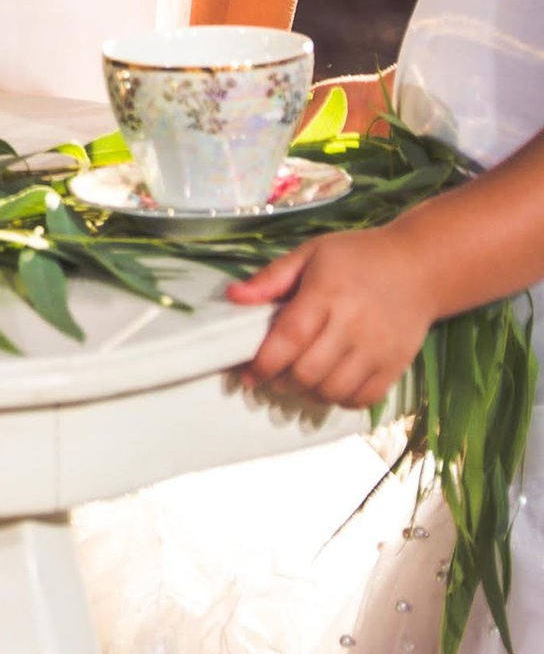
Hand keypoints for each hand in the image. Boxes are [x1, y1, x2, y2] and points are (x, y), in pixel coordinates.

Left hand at [228, 221, 440, 408]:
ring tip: (298, 380)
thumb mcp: (311, 254)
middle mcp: (354, 324)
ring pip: (332, 391)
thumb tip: (233, 296)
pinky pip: (362, 399)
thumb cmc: (359, 257)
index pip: (289, 338)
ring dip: (307, 393)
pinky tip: (329, 385)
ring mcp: (377, 348)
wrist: (420, 266)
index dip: (263, 362)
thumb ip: (271, 278)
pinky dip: (339, 400)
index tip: (248, 372)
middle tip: (271, 376)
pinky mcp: (395, 365)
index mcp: (327, 292)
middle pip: (307, 371)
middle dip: (280, 381)